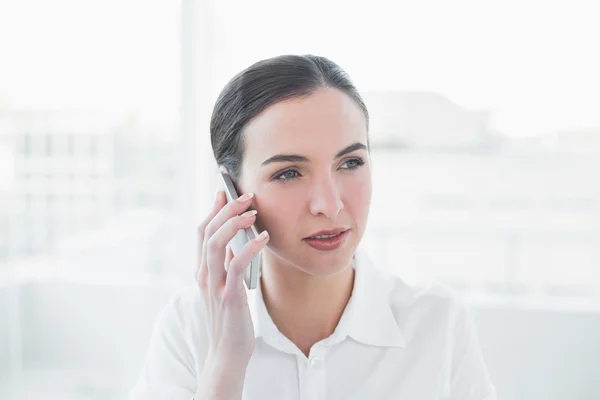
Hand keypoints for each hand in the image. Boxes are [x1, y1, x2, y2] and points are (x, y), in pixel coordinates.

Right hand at [195, 188, 268, 363]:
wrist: (227, 354)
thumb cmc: (230, 321)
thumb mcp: (225, 289)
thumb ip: (225, 267)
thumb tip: (234, 245)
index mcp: (203, 272)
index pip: (202, 233)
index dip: (212, 211)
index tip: (223, 192)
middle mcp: (204, 276)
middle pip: (207, 233)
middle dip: (225, 210)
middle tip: (244, 196)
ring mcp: (214, 286)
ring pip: (214, 244)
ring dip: (232, 224)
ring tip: (251, 211)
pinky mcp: (229, 298)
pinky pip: (235, 266)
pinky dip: (248, 248)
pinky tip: (263, 238)